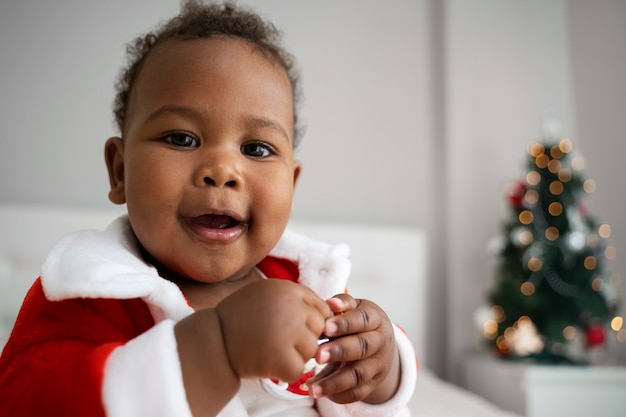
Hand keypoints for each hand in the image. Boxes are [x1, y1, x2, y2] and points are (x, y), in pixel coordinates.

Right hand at [216, 279, 331, 382]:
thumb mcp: (265, 293)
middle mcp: (291, 307)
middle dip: (304, 338)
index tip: (294, 329)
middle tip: (280, 341)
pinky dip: (286, 372)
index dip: (311, 322)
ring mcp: (287, 332)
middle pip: (320, 328)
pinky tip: (269, 364)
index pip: (321, 307)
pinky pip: (299, 370)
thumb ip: (294, 298)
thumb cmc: (238, 317)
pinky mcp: (280, 357)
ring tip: (272, 351)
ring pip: (312, 350)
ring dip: (296, 356)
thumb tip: (330, 310)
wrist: (211, 340)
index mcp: (288, 289)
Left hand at [307, 294, 399, 403]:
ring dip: (335, 382)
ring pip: (359, 374)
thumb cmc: (358, 320)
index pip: (362, 319)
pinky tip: (322, 394)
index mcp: (375, 319)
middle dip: (340, 352)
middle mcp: (380, 341)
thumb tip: (330, 304)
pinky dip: (340, 395)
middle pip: (363, 347)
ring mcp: (378, 364)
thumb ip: (342, 304)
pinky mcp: (374, 383)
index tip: (326, 328)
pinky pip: (358, 392)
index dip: (345, 324)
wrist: (380, 340)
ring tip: (312, 387)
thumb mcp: (354, 307)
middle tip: (318, 356)